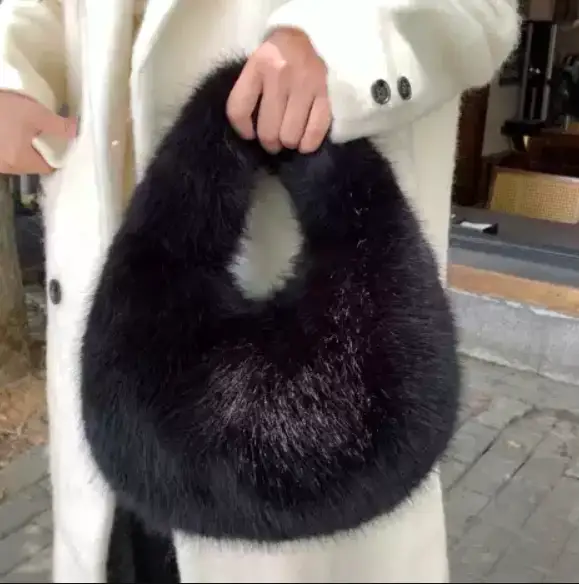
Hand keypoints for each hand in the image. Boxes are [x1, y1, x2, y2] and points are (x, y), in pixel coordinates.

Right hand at [0, 91, 76, 174]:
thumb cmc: (0, 111)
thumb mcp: (33, 113)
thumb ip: (57, 125)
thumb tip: (76, 130)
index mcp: (22, 161)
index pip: (49, 167)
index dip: (57, 155)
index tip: (60, 142)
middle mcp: (7, 168)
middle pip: (32, 165)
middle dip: (40, 151)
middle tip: (44, 133)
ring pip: (16, 159)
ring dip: (22, 147)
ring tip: (25, 130)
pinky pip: (3, 154)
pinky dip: (8, 144)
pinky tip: (8, 130)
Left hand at [227, 27, 330, 153]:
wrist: (310, 34)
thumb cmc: (277, 57)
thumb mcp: (256, 66)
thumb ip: (249, 94)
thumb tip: (250, 133)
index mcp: (259, 66)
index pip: (239, 110)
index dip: (242, 130)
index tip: (249, 133)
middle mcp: (281, 74)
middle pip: (268, 131)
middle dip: (269, 142)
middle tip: (273, 139)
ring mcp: (307, 85)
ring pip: (290, 136)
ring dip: (288, 143)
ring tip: (289, 136)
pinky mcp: (327, 94)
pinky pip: (315, 132)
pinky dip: (308, 144)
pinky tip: (304, 141)